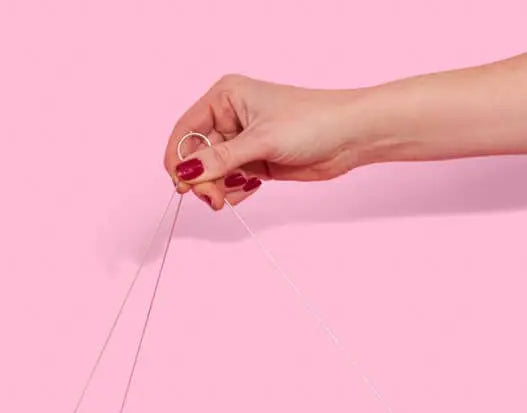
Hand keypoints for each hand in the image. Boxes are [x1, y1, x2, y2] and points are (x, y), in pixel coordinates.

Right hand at [164, 75, 365, 209]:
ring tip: (229, 198)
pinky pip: (231, 181)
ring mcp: (243, 142)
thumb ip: (220, 160)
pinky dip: (233, 192)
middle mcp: (230, 118)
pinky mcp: (256, 162)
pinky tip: (247, 191)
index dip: (177, 158)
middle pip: (197, 156)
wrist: (348, 136)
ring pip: (213, 172)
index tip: (180, 184)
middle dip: (202, 180)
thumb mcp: (260, 141)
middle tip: (213, 199)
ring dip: (217, 189)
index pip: (186, 130)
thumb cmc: (311, 121)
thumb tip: (185, 172)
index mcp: (225, 98)